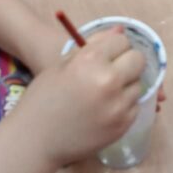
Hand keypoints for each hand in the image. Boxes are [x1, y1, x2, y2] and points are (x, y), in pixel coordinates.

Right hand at [18, 27, 144, 165]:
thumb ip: (94, 46)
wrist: (35, 141)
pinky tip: (105, 108)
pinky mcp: (123, 126)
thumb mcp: (62, 64)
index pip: (122, 41)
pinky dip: (124, 105)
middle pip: (137, 60)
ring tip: (104, 93)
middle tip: (111, 71)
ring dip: (126, 85)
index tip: (106, 54)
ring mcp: (118, 106)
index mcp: (91, 61)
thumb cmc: (42, 98)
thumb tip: (119, 31)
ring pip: (138, 84)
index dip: (114, 46)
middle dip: (127, 62)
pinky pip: (134, 106)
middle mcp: (109, 81)